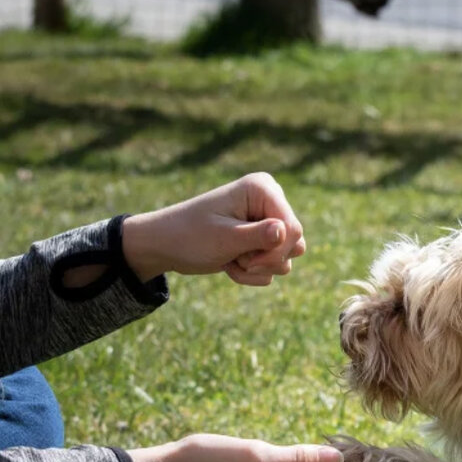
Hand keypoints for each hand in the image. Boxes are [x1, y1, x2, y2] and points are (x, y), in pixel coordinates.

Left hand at [121, 173, 306, 285]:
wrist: (166, 245)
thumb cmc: (190, 236)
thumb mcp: (224, 238)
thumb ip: (258, 236)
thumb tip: (287, 232)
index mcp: (262, 188)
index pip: (293, 228)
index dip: (275, 250)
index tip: (248, 260)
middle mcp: (270, 201)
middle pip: (295, 243)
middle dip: (266, 260)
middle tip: (239, 260)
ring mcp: (267, 221)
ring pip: (286, 258)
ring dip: (258, 269)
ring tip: (232, 260)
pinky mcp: (263, 240)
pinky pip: (274, 266)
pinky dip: (253, 273)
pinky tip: (231, 263)